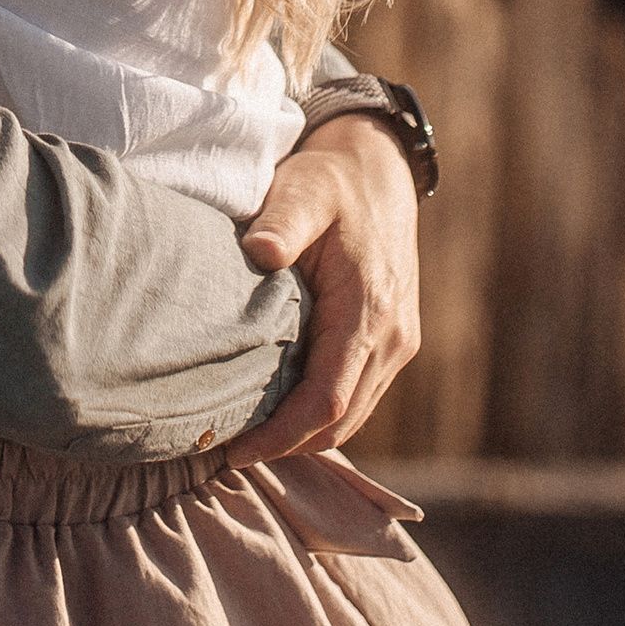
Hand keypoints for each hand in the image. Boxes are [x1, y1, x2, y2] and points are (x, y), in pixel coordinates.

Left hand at [235, 116, 420, 458]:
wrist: (379, 171)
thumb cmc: (331, 183)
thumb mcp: (302, 192)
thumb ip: (281, 224)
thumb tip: (260, 251)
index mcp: (370, 310)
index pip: (328, 400)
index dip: (282, 435)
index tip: (235, 451)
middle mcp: (393, 337)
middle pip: (342, 421)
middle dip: (287, 446)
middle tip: (226, 454)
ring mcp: (398, 342)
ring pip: (353, 416)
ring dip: (305, 436)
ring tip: (246, 441)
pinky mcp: (392, 341)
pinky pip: (358, 396)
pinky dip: (322, 416)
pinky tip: (279, 413)